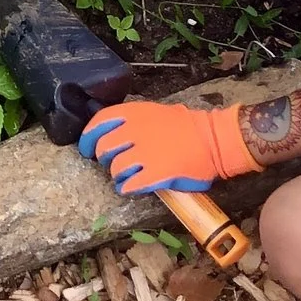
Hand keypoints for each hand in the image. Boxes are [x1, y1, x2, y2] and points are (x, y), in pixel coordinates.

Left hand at [78, 99, 262, 194]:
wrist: (213, 140)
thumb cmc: (186, 127)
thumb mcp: (155, 112)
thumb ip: (132, 121)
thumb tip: (111, 133)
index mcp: (134, 114)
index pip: (99, 123)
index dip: (87, 138)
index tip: (87, 148)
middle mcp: (135, 132)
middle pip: (104, 149)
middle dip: (105, 159)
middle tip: (113, 164)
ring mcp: (145, 153)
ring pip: (116, 169)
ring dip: (118, 176)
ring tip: (126, 178)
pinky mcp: (155, 174)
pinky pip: (130, 185)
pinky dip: (127, 188)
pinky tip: (132, 188)